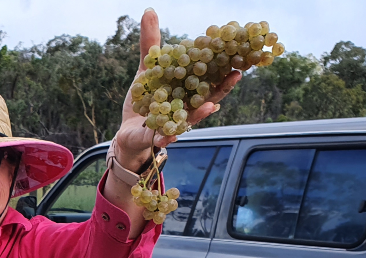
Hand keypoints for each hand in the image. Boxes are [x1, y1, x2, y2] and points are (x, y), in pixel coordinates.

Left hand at [112, 8, 240, 167]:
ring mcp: (175, 123)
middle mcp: (186, 108)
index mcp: (187, 90)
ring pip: (191, 119)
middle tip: (236, 74)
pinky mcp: (157, 137)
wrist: (128, 130)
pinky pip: (164, 138)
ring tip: (210, 104)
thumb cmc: (144, 100)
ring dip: (201, 113)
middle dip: (222, 87)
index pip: (209, 77)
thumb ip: (150, 43)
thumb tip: (149, 11)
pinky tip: (171, 136)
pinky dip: (168, 137)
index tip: (237, 52)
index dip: (223, 66)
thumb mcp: (146, 69)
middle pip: (208, 97)